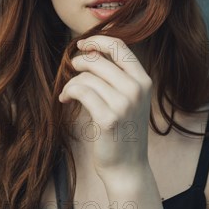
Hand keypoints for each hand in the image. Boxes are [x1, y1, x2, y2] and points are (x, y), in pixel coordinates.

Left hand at [58, 36, 152, 180]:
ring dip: (71, 82)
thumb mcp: (130, 100)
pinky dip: (68, 92)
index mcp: (144, 81)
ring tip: (68, 92)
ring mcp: (124, 104)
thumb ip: (118, 76)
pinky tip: (65, 99)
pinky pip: (81, 91)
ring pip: (86, 76)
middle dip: (79, 62)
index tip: (82, 44)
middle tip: (71, 70)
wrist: (127, 168)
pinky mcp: (108, 118)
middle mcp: (137, 89)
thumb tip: (91, 51)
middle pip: (99, 60)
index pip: (121, 47)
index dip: (98, 40)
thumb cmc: (123, 132)